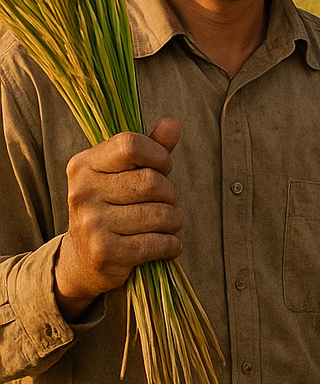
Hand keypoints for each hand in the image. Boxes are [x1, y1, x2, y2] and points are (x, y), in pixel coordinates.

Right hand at [55, 118, 182, 320]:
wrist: (82, 260)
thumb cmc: (112, 206)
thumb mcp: (125, 173)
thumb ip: (150, 148)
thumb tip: (173, 123)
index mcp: (84, 165)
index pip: (131, 145)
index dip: (159, 156)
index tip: (163, 168)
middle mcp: (82, 192)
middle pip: (152, 182)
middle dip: (169, 193)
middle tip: (164, 202)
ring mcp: (91, 223)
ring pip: (161, 214)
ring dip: (173, 221)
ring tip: (164, 224)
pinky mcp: (104, 252)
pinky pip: (158, 243)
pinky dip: (171, 244)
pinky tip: (165, 244)